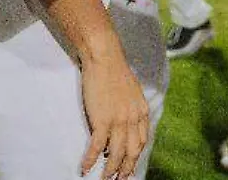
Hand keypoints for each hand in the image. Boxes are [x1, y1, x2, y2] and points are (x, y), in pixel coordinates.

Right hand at [77, 53, 148, 178]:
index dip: (135, 156)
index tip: (130, 165)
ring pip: (117, 154)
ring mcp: (119, 121)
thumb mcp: (132, 91)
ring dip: (110, 170)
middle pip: (132, 152)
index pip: (142, 141)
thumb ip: (132, 107)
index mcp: (142, 111)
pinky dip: (91, 160)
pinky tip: (85, 168)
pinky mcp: (102, 120)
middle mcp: (133, 119)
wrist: (104, 58)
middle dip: (126, 169)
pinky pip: (98, 147)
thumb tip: (126, 121)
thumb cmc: (114, 70)